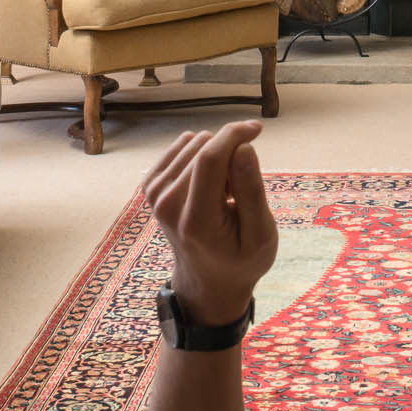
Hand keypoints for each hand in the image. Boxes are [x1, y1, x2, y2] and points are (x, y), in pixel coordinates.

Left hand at [142, 122, 277, 326]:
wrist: (208, 281)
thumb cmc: (242, 260)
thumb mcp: (261, 234)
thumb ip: (251, 190)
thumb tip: (244, 147)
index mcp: (196, 219)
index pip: (209, 158)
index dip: (234, 135)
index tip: (258, 129)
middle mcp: (167, 204)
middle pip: (202, 147)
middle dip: (230, 152)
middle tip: (241, 188)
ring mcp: (154, 194)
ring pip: (193, 142)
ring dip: (216, 156)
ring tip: (225, 190)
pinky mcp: (150, 185)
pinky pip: (181, 147)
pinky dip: (201, 156)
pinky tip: (209, 183)